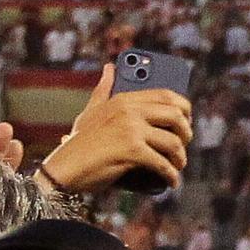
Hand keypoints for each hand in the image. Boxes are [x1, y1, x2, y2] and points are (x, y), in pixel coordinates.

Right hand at [40, 64, 193, 192]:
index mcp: (123, 99)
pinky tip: (172, 181)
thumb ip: (102, 90)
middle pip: (176, 115)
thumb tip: (109, 68)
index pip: (166, 95)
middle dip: (187, 133)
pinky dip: (171, 175)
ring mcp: (131, 130)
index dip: (183, 107)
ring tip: (178, 166)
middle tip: (184, 145)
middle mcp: (129, 111)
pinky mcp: (131, 151)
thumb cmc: (78, 144)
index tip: (186, 120)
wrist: (63, 170)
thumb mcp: (90, 112)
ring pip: (173, 142)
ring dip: (180, 157)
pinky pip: (162, 163)